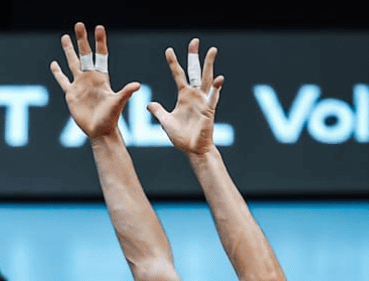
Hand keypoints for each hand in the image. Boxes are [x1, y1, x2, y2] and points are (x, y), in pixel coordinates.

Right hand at [49, 23, 140, 140]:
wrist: (100, 131)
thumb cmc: (111, 118)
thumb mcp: (118, 103)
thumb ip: (126, 93)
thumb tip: (137, 85)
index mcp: (102, 77)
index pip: (101, 55)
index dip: (100, 41)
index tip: (98, 27)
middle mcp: (90, 78)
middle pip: (85, 54)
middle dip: (81, 40)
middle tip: (79, 24)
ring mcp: (80, 85)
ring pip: (73, 63)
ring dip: (69, 50)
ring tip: (64, 37)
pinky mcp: (71, 94)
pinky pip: (63, 80)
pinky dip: (58, 72)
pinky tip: (54, 63)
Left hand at [147, 39, 224, 155]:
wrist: (193, 150)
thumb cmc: (181, 138)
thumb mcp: (165, 122)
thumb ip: (158, 111)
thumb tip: (149, 104)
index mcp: (184, 96)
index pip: (178, 75)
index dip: (173, 63)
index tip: (168, 50)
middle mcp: (194, 95)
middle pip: (194, 71)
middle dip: (194, 56)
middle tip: (195, 41)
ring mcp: (203, 101)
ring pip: (207, 79)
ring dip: (209, 65)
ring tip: (212, 50)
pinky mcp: (209, 110)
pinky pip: (213, 97)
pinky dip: (216, 88)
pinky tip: (220, 78)